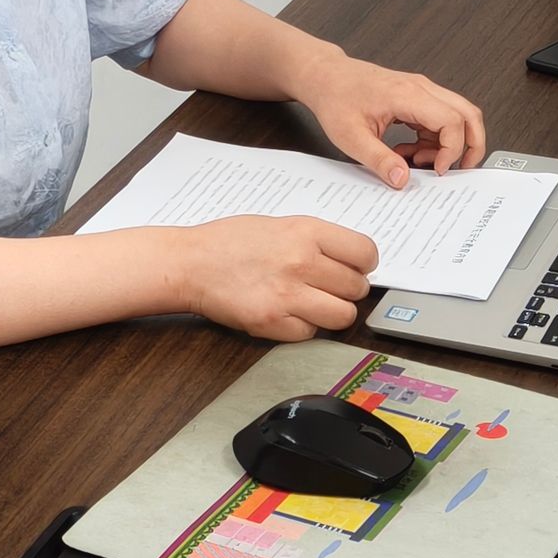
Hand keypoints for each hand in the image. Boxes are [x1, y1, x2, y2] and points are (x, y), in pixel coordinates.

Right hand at [174, 216, 378, 342]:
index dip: (364, 264)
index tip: (356, 267)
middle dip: (347, 289)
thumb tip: (351, 258)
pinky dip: (304, 327)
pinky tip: (289, 313)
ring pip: (343, 315)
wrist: (191, 263)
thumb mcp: (279, 224)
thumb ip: (316, 240)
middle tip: (328, 286)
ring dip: (333, 312)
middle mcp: (301, 262)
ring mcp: (288, 295)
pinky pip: (311, 333)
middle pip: (357, 287)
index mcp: (306, 231)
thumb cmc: (230, 241)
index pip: (365, 253)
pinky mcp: (273, 323)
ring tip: (314, 303)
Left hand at [294, 52, 486, 187]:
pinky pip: (439, 118)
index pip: (452, 121)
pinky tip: (409, 150)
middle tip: (460, 168)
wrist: (326, 77)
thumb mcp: (351, 137)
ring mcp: (420, 90)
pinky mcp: (416, 96)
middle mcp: (420, 88)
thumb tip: (402, 179)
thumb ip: (379, 160)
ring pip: (456, 116)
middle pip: (467, 113)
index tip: (437, 169)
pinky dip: (433, 139)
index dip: (452, 150)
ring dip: (446, 144)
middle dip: (471, 145)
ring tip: (418, 160)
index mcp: (407, 95)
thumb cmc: (335, 98)